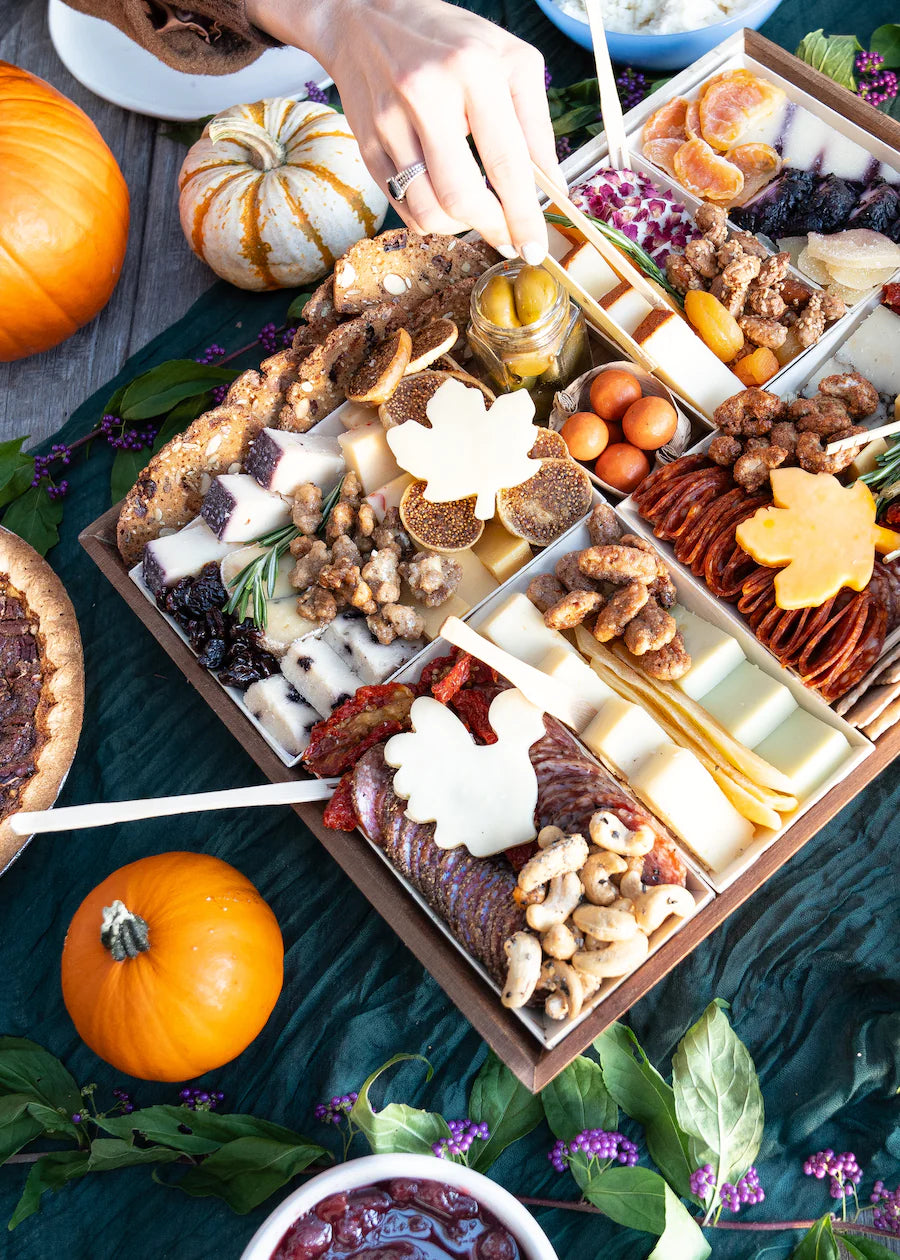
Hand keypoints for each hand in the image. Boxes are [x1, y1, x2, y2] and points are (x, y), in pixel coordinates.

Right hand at [246, 0, 560, 261]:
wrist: (366, 17)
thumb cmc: (449, 40)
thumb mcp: (509, 62)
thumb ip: (535, 124)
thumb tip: (551, 188)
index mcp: (472, 69)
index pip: (505, 160)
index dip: (523, 213)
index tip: (535, 247)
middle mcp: (426, 94)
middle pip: (460, 196)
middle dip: (491, 228)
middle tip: (508, 237)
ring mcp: (389, 122)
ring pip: (428, 211)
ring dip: (460, 229)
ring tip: (477, 217)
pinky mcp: (368, 145)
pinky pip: (404, 207)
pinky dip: (432, 219)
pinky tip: (446, 205)